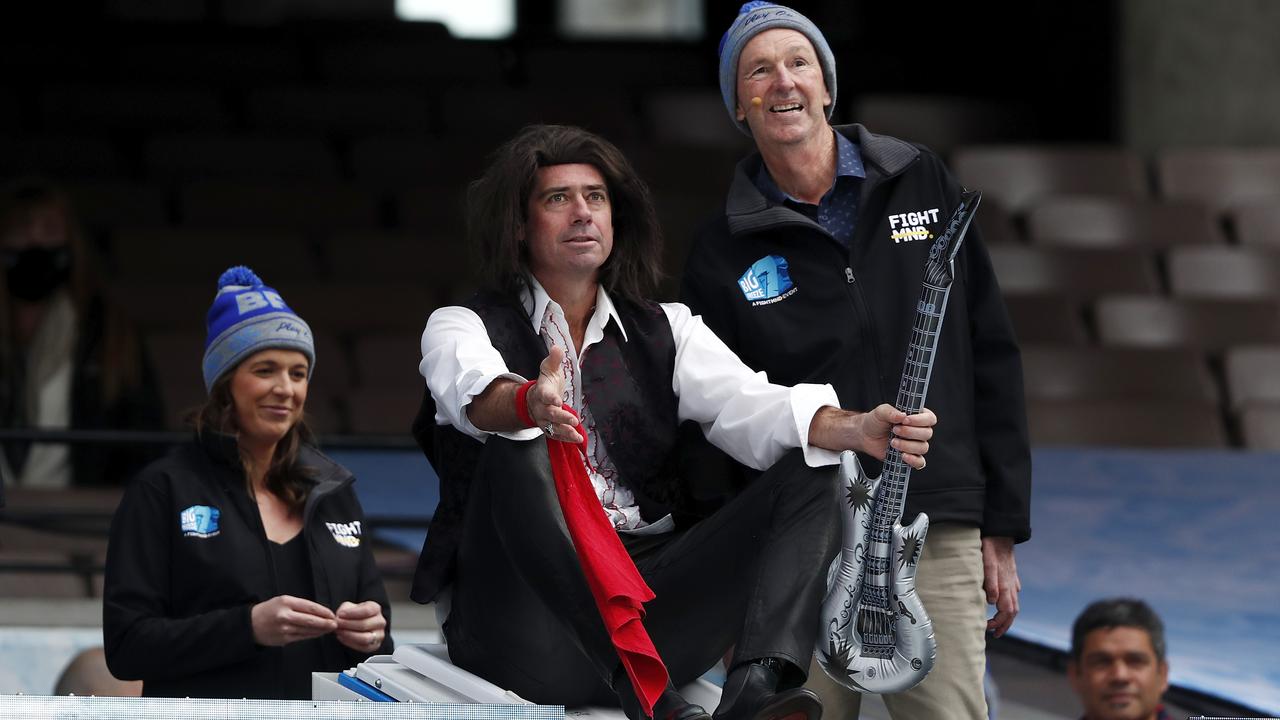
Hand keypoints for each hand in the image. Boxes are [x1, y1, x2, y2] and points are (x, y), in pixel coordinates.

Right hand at [251, 595, 336, 646]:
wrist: (250, 625)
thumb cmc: (269, 610)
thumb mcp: (283, 601)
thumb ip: (300, 605)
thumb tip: (320, 612)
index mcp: (286, 602)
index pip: (310, 607)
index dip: (324, 612)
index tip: (332, 614)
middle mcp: (285, 615)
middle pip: (311, 620)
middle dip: (326, 623)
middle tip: (336, 624)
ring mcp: (284, 629)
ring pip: (308, 630)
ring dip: (321, 630)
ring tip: (330, 629)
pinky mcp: (283, 639)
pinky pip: (302, 637)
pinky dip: (312, 635)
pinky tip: (319, 633)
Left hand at [334, 600, 386, 652]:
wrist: (358, 624)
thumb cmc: (354, 614)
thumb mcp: (349, 607)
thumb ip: (344, 609)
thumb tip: (340, 616)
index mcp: (376, 608)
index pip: (367, 611)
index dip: (352, 613)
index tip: (340, 614)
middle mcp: (380, 622)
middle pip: (364, 625)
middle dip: (348, 625)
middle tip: (337, 624)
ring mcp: (379, 635)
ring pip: (365, 638)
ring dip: (349, 635)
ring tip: (339, 631)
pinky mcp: (375, 645)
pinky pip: (363, 647)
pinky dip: (350, 643)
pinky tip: (342, 637)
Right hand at [527, 345, 581, 443]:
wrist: (534, 399)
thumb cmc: (545, 383)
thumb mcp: (549, 369)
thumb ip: (554, 359)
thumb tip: (557, 347)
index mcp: (542, 392)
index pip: (545, 395)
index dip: (551, 398)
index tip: (558, 400)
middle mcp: (541, 408)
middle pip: (551, 414)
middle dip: (562, 418)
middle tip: (573, 420)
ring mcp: (544, 420)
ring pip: (553, 428)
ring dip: (565, 432)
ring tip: (577, 436)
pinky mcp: (549, 428)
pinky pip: (556, 435)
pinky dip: (566, 439)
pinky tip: (577, 440)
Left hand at [810, 404, 935, 468]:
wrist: (861, 435)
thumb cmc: (871, 421)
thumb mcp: (879, 412)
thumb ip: (890, 411)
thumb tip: (902, 414)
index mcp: (915, 417)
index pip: (930, 419)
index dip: (920, 420)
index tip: (904, 420)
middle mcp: (917, 431)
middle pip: (927, 435)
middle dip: (910, 434)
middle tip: (893, 432)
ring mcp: (912, 445)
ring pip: (923, 449)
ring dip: (908, 446)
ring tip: (892, 443)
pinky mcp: (906, 458)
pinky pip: (919, 463)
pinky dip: (913, 461)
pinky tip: (902, 457)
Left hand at [982, 536, 1019, 636]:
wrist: (1001, 532)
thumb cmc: (991, 548)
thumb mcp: (987, 564)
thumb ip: (990, 583)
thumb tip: (991, 602)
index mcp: (1005, 586)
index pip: (1006, 613)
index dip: (998, 624)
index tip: (987, 628)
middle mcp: (1011, 586)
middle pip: (1013, 612)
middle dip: (1005, 625)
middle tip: (994, 634)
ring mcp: (1013, 581)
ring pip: (1014, 603)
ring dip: (1007, 617)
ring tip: (998, 624)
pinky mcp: (1011, 575)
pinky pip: (1013, 594)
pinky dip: (1009, 604)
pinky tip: (1002, 603)